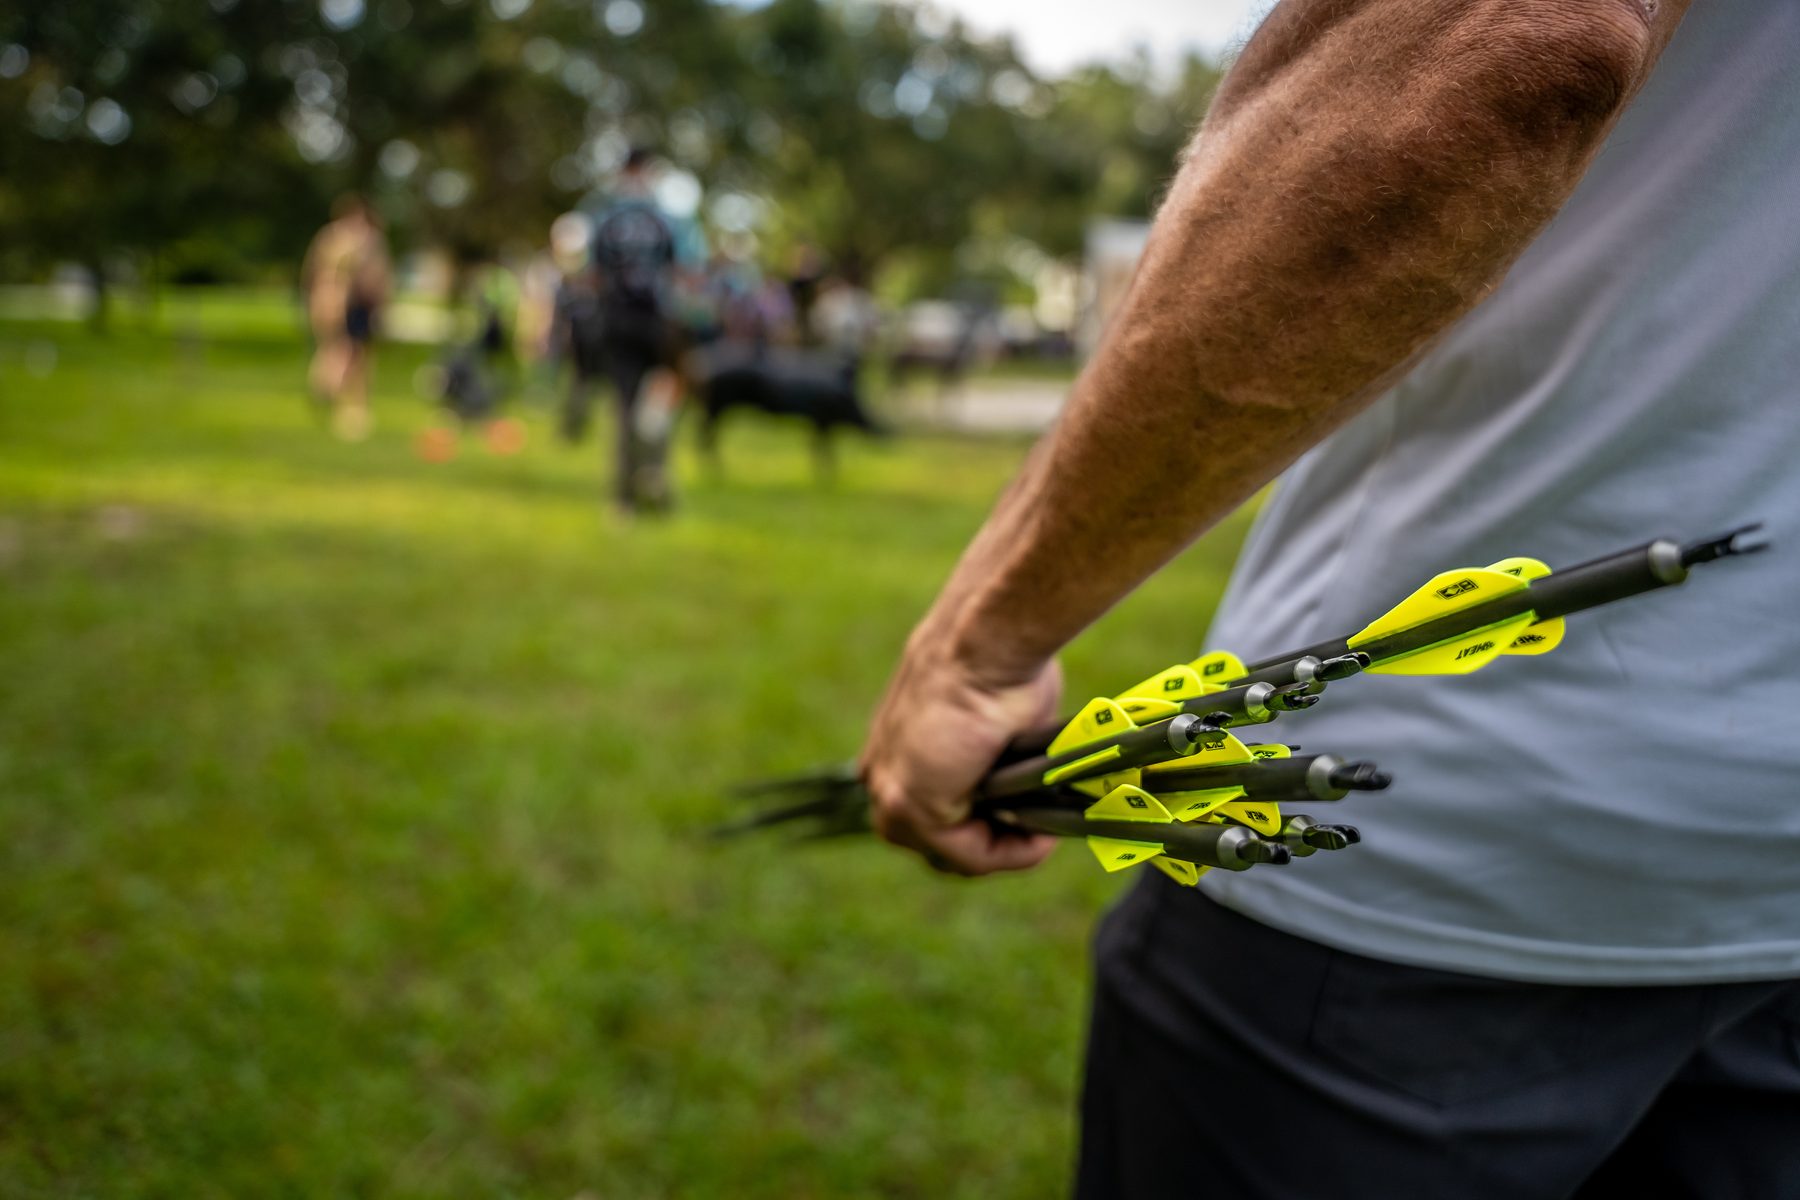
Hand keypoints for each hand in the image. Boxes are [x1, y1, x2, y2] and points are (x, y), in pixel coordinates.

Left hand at [859, 640, 1063, 875]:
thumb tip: (1021, 782)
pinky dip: (1009, 853)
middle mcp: (882, 776)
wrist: (986, 642)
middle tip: (1040, 832)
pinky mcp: (911, 807)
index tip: (1030, 819)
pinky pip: (967, 853)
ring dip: (1004, 850)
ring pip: (954, 853)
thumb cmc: (1000, 664)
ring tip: (1044, 833)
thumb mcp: (992, 717)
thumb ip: (992, 758)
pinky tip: (1039, 836)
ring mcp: (890, 795)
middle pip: (940, 843)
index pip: (935, 819)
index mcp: (894, 753)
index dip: (987, 828)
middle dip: (994, 844)